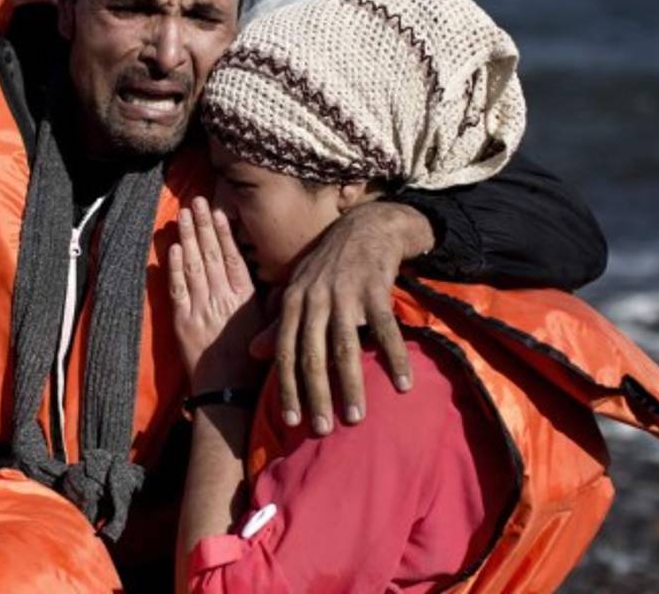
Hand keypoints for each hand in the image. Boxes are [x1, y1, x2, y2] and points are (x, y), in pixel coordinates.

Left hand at [169, 197, 262, 393]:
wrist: (228, 392)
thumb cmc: (251, 363)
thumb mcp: (268, 328)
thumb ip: (270, 302)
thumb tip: (277, 279)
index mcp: (245, 299)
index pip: (234, 258)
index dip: (225, 233)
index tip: (220, 212)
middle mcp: (223, 299)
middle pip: (211, 254)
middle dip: (203, 225)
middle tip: (196, 201)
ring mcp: (201, 308)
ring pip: (193, 265)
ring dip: (187, 237)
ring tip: (182, 214)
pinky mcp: (182, 321)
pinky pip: (177, 289)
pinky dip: (174, 267)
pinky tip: (172, 248)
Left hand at [250, 201, 434, 434]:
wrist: (365, 229)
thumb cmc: (328, 267)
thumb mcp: (297, 291)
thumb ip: (278, 323)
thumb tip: (254, 354)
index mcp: (292, 302)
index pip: (285, 351)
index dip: (287, 387)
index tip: (291, 420)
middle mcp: (314, 299)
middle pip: (312, 355)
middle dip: (316, 395)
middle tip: (321, 429)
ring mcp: (345, 294)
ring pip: (345, 347)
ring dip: (351, 385)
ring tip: (356, 417)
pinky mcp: (375, 289)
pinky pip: (386, 330)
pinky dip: (396, 358)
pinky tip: (404, 384)